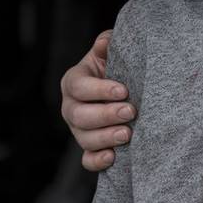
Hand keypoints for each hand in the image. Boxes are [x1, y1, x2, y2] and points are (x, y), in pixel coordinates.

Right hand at [60, 31, 136, 171]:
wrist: (125, 89)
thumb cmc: (117, 67)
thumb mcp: (111, 53)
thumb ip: (107, 45)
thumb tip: (106, 41)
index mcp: (74, 81)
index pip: (80, 87)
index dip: (100, 90)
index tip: (124, 90)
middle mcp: (71, 107)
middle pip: (79, 115)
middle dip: (105, 115)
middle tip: (131, 111)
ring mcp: (78, 130)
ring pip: (83, 138)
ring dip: (105, 138)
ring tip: (127, 134)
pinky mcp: (89, 148)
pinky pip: (87, 160)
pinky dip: (97, 161)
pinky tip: (113, 157)